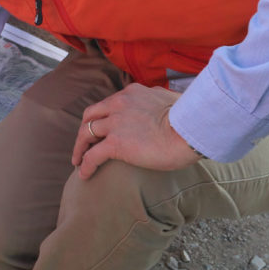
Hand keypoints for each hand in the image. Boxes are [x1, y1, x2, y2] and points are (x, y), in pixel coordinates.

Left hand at [71, 83, 201, 179]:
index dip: (100, 118)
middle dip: (83, 130)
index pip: (107, 104)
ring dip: (79, 148)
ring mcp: (115, 124)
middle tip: (82, 144)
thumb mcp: (170, 98)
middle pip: (90, 116)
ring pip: (86, 134)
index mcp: (130, 94)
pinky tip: (84, 175)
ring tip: (78, 161)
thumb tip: (162, 99)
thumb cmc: (189, 118)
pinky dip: (85, 165)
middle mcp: (118, 105)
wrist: (190, 130)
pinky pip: (92, 155)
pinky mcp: (116, 143)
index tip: (99, 129)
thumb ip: (159, 98)